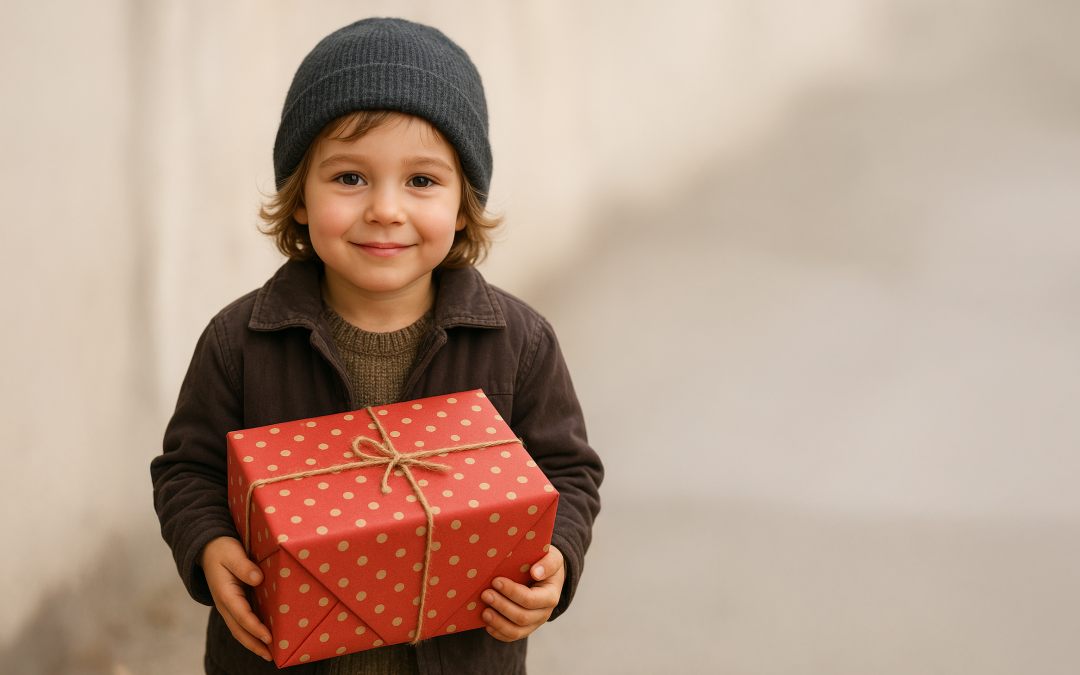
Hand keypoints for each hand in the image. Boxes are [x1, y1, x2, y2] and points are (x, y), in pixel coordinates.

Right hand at [199, 536, 272, 660]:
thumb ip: (244, 566)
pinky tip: (263, 637)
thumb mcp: (232, 553)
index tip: (269, 637)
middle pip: (239, 630)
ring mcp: (227, 606)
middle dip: (254, 644)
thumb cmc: (222, 550)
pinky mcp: (232, 604)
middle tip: (271, 656)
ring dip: (253, 642)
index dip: (255, 628)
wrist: (208, 548)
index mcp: (225, 593)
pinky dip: (251, 633)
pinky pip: (241, 622)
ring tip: (269, 653)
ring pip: (239, 629)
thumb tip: (258, 578)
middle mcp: (225, 604)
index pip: (242, 615)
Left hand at [481, 545, 564, 641]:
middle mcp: (544, 612)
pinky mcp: (526, 628)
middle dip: (501, 606)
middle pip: (522, 616)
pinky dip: (499, 633)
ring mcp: (535, 622)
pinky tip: (487, 625)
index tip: (496, 581)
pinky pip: (513, 636)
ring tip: (484, 612)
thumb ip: (548, 563)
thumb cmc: (545, 562)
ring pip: (517, 631)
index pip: (530, 599)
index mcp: (551, 595)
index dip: (511, 592)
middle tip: (485, 594)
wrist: (547, 574)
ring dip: (498, 622)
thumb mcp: (552, 558)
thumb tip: (536, 572)